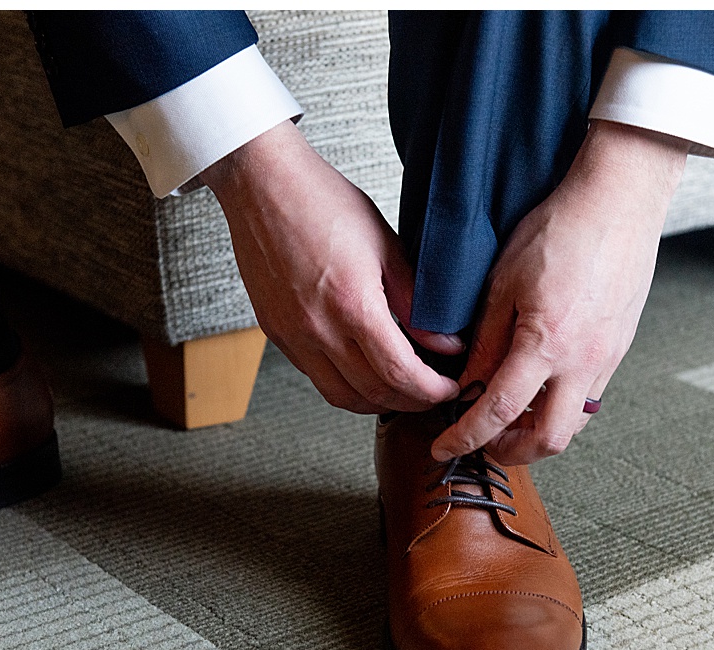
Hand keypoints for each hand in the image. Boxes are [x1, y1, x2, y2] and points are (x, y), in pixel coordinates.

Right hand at [201, 121, 461, 413]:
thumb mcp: (386, 245)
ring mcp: (291, 334)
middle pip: (373, 393)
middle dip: (411, 401)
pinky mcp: (275, 333)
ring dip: (377, 402)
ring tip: (403, 389)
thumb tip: (446, 342)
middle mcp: (317, 328)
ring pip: (340, 396)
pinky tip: (365, 369)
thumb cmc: (322, 201)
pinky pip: (315, 377)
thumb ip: (416, 301)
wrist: (262, 183)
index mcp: (351, 303)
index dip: (431, 390)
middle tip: (435, 391)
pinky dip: (346, 385)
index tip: (450, 387)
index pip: (399, 373)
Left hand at [429, 121, 689, 463]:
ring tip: (512, 416)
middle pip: (549, 439)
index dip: (465, 437)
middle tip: (484, 442)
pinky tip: (543, 384)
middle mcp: (583, 361)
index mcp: (546, 343)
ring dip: (539, 431)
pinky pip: (591, 396)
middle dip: (512, 452)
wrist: (618, 203)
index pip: (497, 411)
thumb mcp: (504, 282)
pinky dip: (562, 404)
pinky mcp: (619, 348)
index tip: (444, 448)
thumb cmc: (560, 229)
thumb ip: (486, 340)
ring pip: (575, 423)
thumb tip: (467, 381)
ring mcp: (607, 357)